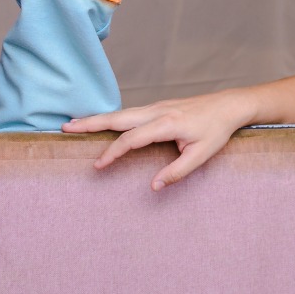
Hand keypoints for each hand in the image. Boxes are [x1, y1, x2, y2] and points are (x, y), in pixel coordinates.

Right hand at [62, 90, 253, 189]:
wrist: (229, 106)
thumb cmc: (217, 131)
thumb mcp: (202, 155)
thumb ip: (177, 172)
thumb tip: (153, 187)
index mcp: (166, 123)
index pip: (131, 139)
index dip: (113, 153)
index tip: (98, 166)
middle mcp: (157, 111)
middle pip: (117, 118)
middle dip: (90, 123)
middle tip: (65, 128)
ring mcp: (156, 106)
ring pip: (121, 113)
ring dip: (96, 118)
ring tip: (74, 124)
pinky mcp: (157, 107)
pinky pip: (128, 112)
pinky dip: (110, 117)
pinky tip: (100, 122)